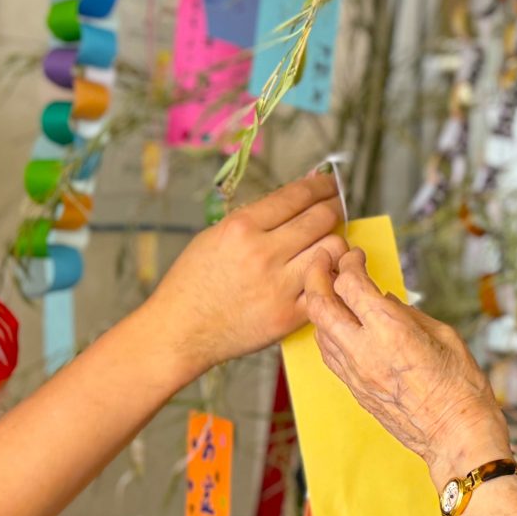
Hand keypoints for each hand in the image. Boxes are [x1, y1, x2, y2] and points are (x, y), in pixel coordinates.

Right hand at [142, 173, 346, 376]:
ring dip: (337, 242)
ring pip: (333, 249)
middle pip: (322, 218)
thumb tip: (296, 195)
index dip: (321, 185)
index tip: (330, 184)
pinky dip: (332, 276)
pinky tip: (327, 272)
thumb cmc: (192, 283)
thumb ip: (255, 218)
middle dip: (334, 207)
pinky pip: (328, 286)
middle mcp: (263, 253)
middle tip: (336, 208)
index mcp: (241, 228)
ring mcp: (279, 286)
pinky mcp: (289, 315)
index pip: (297, 195)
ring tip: (329, 243)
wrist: (179, 331)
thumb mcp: (214, 236)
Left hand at [303, 249, 507, 481]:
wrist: (456, 436)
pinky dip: (327, 331)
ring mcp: (355, 373)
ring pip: (318, 330)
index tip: (355, 255)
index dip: (349, 262)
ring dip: (318, 304)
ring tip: (326, 288)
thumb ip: (409, 315)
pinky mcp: (355, 390)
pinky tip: (337, 323)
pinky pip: (329, 354)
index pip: (350, 284)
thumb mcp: (444, 336)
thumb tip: (386, 300)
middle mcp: (365, 350)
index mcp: (390, 329)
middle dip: (316, 274)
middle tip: (322, 259)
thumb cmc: (461, 387)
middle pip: (320, 303)